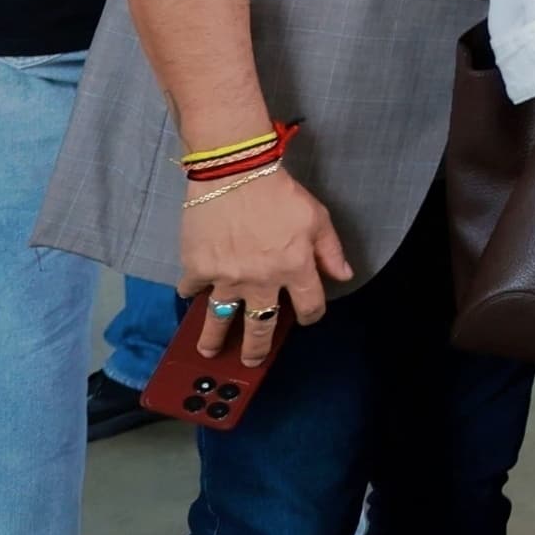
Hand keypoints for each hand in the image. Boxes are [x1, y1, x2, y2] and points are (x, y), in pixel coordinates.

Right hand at [181, 167, 349, 363]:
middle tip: (251, 361)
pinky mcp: (198, 268)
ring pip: (220, 319)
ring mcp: (227, 277)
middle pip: (261, 326)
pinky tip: (193, 292)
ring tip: (209, 350)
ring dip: (214, 338)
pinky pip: (192, 288)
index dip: (311, 316)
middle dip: (256, 349)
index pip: (309, 307)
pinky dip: (191, 291)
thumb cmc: (280, 193)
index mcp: (295, 269)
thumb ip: (331, 251)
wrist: (235, 173)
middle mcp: (261, 280)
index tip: (305, 318)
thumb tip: (343, 276)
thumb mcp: (318, 218)